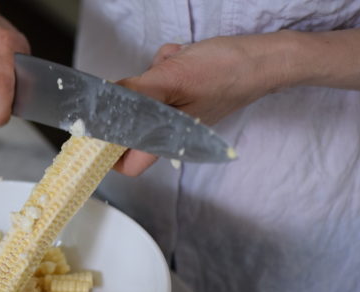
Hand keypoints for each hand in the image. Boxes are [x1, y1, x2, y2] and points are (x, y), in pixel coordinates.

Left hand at [114, 33, 287, 175]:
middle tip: (143, 82)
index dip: (110, 155)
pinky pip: (162, 81)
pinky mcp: (187, 94)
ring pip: (146, 97)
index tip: (95, 132)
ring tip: (173, 65)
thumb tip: (102, 102)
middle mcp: (173, 130)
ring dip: (151, 77)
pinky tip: (182, 58)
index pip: (131, 165)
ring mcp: (181, 112)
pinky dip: (166, 67)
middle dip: (134, 98)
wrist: (264, 57)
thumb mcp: (171, 79)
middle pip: (134, 124)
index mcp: (169, 139)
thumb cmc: (225, 72)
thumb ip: (134, 94)